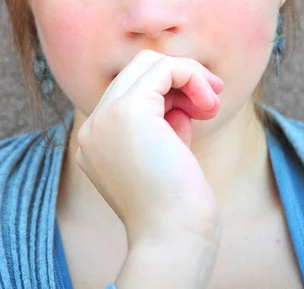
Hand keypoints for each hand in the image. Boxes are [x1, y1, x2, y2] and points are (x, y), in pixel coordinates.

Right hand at [75, 49, 223, 248]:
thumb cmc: (177, 206)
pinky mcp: (128, 111)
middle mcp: (93, 126)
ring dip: (188, 75)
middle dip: (180, 76)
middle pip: (136, 71)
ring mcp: (105, 117)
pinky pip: (165, 69)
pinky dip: (192, 76)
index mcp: (95, 140)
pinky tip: (208, 102)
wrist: (173, 241)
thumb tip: (183, 90)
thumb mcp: (164, 153)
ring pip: (149, 62)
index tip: (199, 107)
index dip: (169, 92)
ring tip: (211, 104)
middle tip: (210, 100)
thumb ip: (164, 121)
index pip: (129, 91)